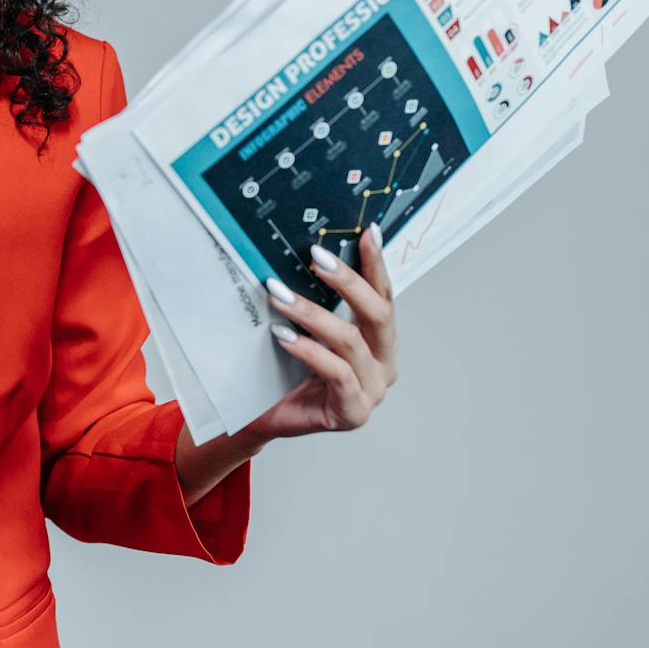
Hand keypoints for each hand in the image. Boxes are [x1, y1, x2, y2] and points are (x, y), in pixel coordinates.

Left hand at [238, 223, 399, 441]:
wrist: (264, 414)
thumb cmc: (287, 369)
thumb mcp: (306, 327)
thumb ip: (316, 298)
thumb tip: (307, 250)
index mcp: (380, 340)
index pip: (384, 295)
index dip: (377, 264)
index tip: (366, 233)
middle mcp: (384, 363)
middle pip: (377, 314)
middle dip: (348, 281)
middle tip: (317, 257)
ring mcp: (372, 390)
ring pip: (351, 342)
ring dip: (312, 314)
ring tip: (280, 295)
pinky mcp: (353, 412)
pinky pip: (336, 373)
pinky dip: (309, 350)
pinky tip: (283, 335)